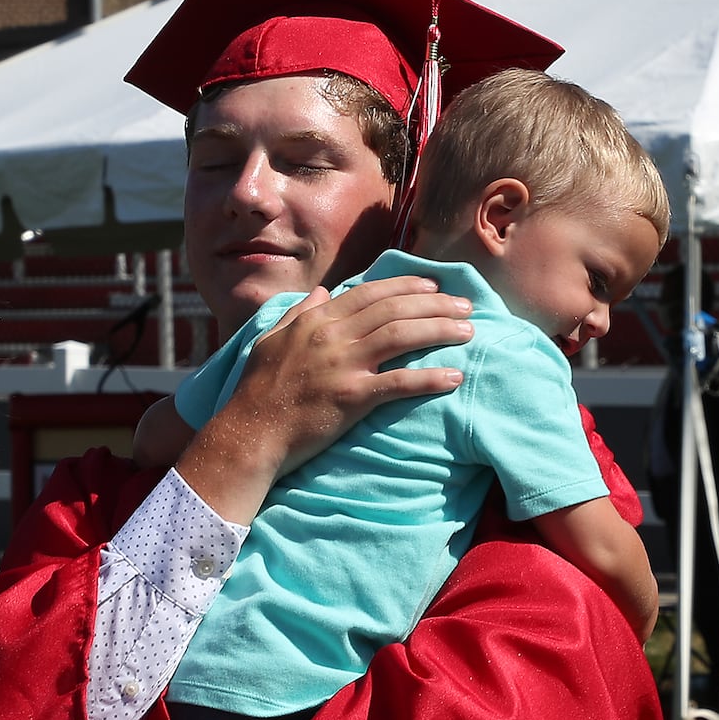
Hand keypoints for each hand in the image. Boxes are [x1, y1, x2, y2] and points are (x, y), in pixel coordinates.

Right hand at [176, 276, 472, 523]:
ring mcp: (343, 365)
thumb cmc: (257, 390)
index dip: (406, 286)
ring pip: (402, 337)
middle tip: (466, 306)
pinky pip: (399, 383)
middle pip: (393, 309)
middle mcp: (332, 336)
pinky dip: (429, 378)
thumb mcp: (270, 340)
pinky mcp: (352, 397)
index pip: (369, 293)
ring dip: (440, 331)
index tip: (434, 287)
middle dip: (435, 304)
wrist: (250, 433)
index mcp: (315, 320)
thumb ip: (298, 313)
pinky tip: (453, 377)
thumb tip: (322, 292)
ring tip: (468, 332)